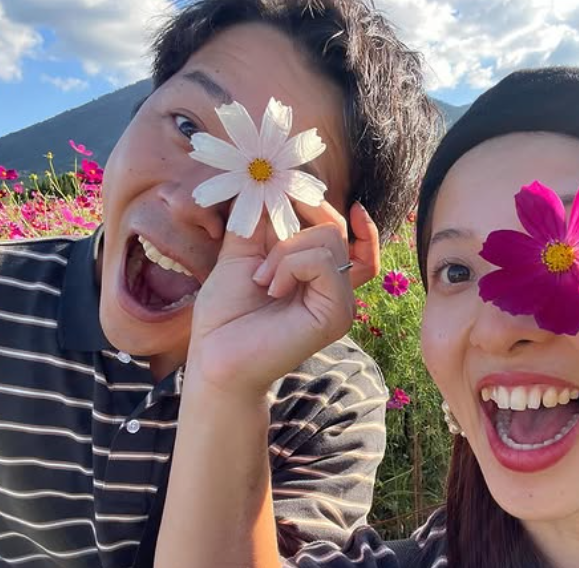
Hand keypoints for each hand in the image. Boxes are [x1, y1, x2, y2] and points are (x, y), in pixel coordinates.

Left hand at [187, 201, 378, 397]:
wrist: (216, 359)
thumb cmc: (226, 314)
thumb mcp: (240, 253)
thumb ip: (259, 219)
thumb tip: (268, 182)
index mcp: (317, 273)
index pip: (346, 234)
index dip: (328, 207)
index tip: (299, 191)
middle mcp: (335, 285)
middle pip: (334, 226)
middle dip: (293, 222)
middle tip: (261, 249)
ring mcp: (341, 300)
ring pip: (330, 238)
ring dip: (284, 250)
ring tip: (261, 280)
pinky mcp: (338, 313)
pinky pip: (323, 261)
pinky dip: (291, 264)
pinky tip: (272, 287)